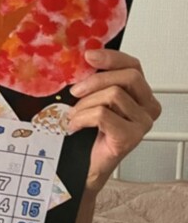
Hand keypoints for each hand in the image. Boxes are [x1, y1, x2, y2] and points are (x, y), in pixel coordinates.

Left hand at [68, 49, 161, 192]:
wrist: (86, 166)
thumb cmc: (90, 133)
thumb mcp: (93, 99)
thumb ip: (96, 81)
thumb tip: (83, 59)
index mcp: (140, 94)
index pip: (133, 66)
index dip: (111, 57)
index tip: (88, 56)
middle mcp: (148, 107)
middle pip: (128, 77)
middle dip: (95, 81)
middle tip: (74, 91)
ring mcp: (142, 123)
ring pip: (113, 95)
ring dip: (84, 105)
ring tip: (75, 116)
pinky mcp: (131, 136)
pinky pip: (102, 114)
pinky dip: (82, 118)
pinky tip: (75, 126)